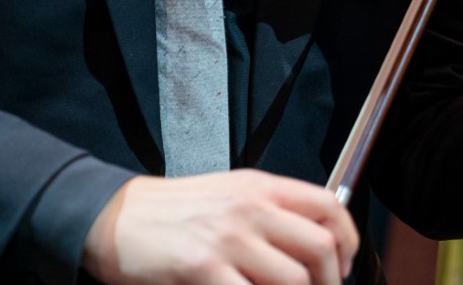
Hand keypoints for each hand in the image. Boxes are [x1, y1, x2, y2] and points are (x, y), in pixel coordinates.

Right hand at [82, 169, 358, 284]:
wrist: (115, 216)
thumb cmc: (172, 211)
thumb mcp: (230, 194)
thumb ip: (270, 213)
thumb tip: (311, 247)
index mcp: (261, 187)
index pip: (329, 205)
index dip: (348, 241)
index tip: (344, 266)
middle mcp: (251, 207)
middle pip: (319, 248)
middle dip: (329, 281)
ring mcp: (228, 238)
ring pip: (293, 279)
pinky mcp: (203, 266)